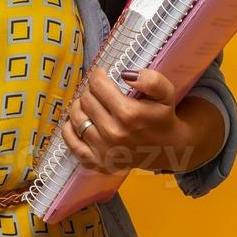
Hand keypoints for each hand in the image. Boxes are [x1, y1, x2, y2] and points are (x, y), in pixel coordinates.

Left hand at [61, 66, 214, 174]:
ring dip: (79, 106)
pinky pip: (71, 142)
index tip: (102, 74)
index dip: (98, 75)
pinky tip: (79, 120)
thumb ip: (151, 80)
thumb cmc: (162, 118)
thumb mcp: (166, 94)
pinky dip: (70, 129)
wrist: (167, 150)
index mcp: (129, 114)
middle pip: (86, 99)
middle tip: (99, 90)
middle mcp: (113, 133)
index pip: (98, 85)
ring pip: (76, 117)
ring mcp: (103, 150)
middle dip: (90, 90)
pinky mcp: (96, 162)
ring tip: (90, 103)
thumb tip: (125, 74)